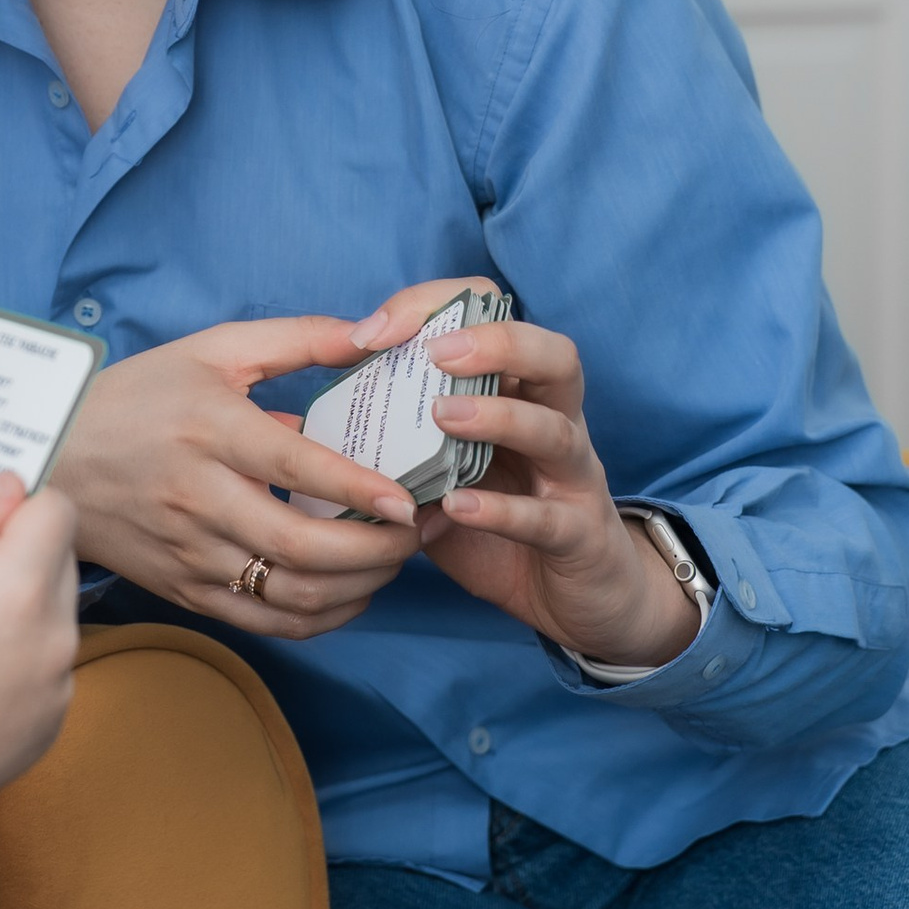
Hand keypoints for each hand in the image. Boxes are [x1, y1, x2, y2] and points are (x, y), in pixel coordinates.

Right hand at [0, 476, 81, 906]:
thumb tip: (10, 484)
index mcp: (23, 590)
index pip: (56, 508)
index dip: (12, 506)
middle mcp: (59, 638)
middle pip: (58, 561)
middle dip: (12, 557)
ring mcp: (58, 690)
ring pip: (51, 616)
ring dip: (14, 611)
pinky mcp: (48, 728)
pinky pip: (43, 668)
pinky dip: (13, 662)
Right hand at [53, 315, 424, 642]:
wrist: (53, 459)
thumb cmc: (138, 396)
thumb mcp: (210, 348)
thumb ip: (296, 339)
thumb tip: (373, 334)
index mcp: (208, 429)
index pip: (294, 465)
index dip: (358, 488)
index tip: (407, 499)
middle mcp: (198, 497)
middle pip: (300, 545)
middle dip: (375, 550)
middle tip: (416, 532)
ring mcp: (190, 551)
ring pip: (288, 593)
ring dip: (357, 588)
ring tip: (393, 562)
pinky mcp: (184, 589)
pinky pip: (264, 621)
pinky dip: (319, 618)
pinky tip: (350, 593)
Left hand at [353, 279, 704, 670]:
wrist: (573, 599)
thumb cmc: (503, 523)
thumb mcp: (446, 475)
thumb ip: (401, 447)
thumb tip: (328, 430)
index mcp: (523, 396)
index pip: (497, 320)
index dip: (437, 310)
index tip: (374, 332)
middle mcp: (557, 425)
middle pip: (553, 356)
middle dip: (496, 341)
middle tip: (436, 354)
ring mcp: (574, 480)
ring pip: (553, 430)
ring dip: (497, 417)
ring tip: (443, 416)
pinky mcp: (579, 536)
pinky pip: (546, 518)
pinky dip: (501, 511)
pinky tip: (457, 506)